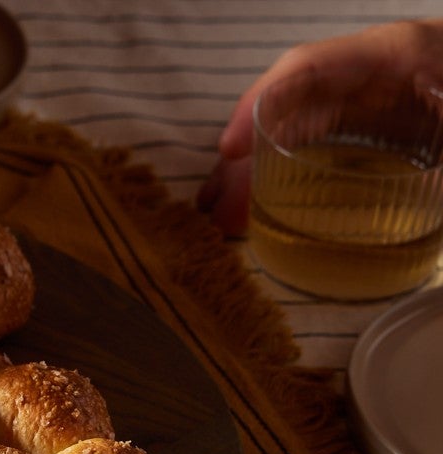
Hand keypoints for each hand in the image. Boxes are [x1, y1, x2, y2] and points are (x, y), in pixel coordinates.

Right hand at [197, 19, 442, 235]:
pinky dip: (288, 168)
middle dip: (247, 155)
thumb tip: (437, 199)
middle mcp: (376, 70)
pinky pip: (320, 139)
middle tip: (216, 207)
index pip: (307, 67)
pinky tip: (267, 201)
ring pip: (299, 125)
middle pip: (290, 102)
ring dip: (259, 169)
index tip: (232, 149)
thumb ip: (441, 152)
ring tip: (229, 217)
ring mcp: (377, 95)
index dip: (260, 103)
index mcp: (398, 54)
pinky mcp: (384, 121)